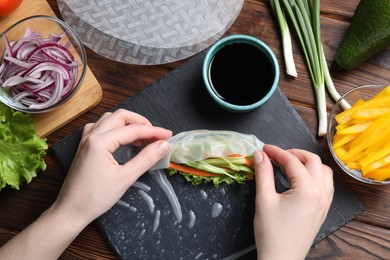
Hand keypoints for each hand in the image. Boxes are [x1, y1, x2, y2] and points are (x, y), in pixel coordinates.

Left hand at [50, 109, 171, 228]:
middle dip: (140, 122)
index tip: (169, 136)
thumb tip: (163, 145)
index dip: (154, 131)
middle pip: (120, 116)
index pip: (133, 130)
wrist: (70, 211)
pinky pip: (99, 127)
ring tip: (141, 137)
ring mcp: (85, 140)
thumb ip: (146, 158)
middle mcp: (91, 135)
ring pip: (109, 119)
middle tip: (155, 135)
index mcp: (100, 141)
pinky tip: (120, 139)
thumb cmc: (96, 197)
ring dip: (127, 124)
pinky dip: (114, 128)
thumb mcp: (125, 178)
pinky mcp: (84, 146)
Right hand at [253, 144, 333, 259]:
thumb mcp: (264, 200)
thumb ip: (263, 173)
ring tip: (290, 164)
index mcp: (308, 190)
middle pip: (313, 161)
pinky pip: (326, 185)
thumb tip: (260, 155)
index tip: (264, 149)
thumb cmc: (272, 233)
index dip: (276, 152)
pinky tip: (302, 178)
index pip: (292, 161)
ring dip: (308, 163)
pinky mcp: (323, 210)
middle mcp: (321, 194)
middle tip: (276, 155)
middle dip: (294, 153)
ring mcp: (324, 203)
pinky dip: (316, 175)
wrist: (281, 259)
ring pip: (324, 171)